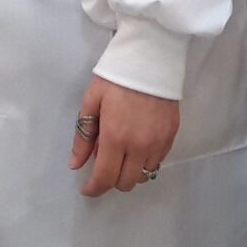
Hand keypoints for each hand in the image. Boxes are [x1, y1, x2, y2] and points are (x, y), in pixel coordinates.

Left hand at [71, 78, 179, 197]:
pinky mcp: (171, 136)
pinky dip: (144, 162)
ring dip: (129, 173)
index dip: (94, 188)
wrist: (151, 58)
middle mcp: (139, 146)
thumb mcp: (91, 102)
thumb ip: (83, 136)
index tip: (87, 188)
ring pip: (143, 175)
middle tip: (103, 166)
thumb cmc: (115, 78)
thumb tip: (76, 164)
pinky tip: (137, 148)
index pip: (105, 177)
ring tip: (121, 156)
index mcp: (115, 137)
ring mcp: (158, 143)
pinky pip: (157, 162)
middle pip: (125, 182)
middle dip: (111, 181)